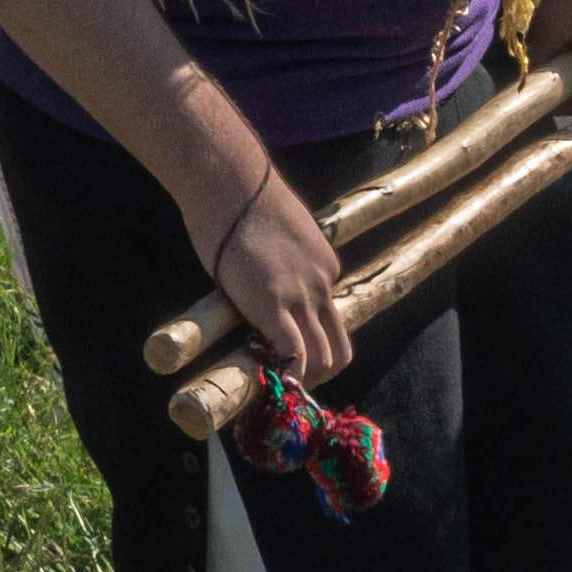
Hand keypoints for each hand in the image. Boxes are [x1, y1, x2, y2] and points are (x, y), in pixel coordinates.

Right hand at [194, 128, 353, 385]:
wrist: (233, 184)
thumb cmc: (244, 197)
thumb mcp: (279, 231)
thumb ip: (279, 259)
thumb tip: (260, 272)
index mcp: (325, 267)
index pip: (327, 315)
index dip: (307, 336)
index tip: (286, 347)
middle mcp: (322, 286)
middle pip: (338, 347)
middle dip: (317, 371)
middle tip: (287, 379)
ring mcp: (301, 298)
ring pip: (322, 358)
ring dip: (302, 379)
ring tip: (276, 386)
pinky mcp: (273, 306)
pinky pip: (291, 353)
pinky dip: (284, 373)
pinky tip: (267, 380)